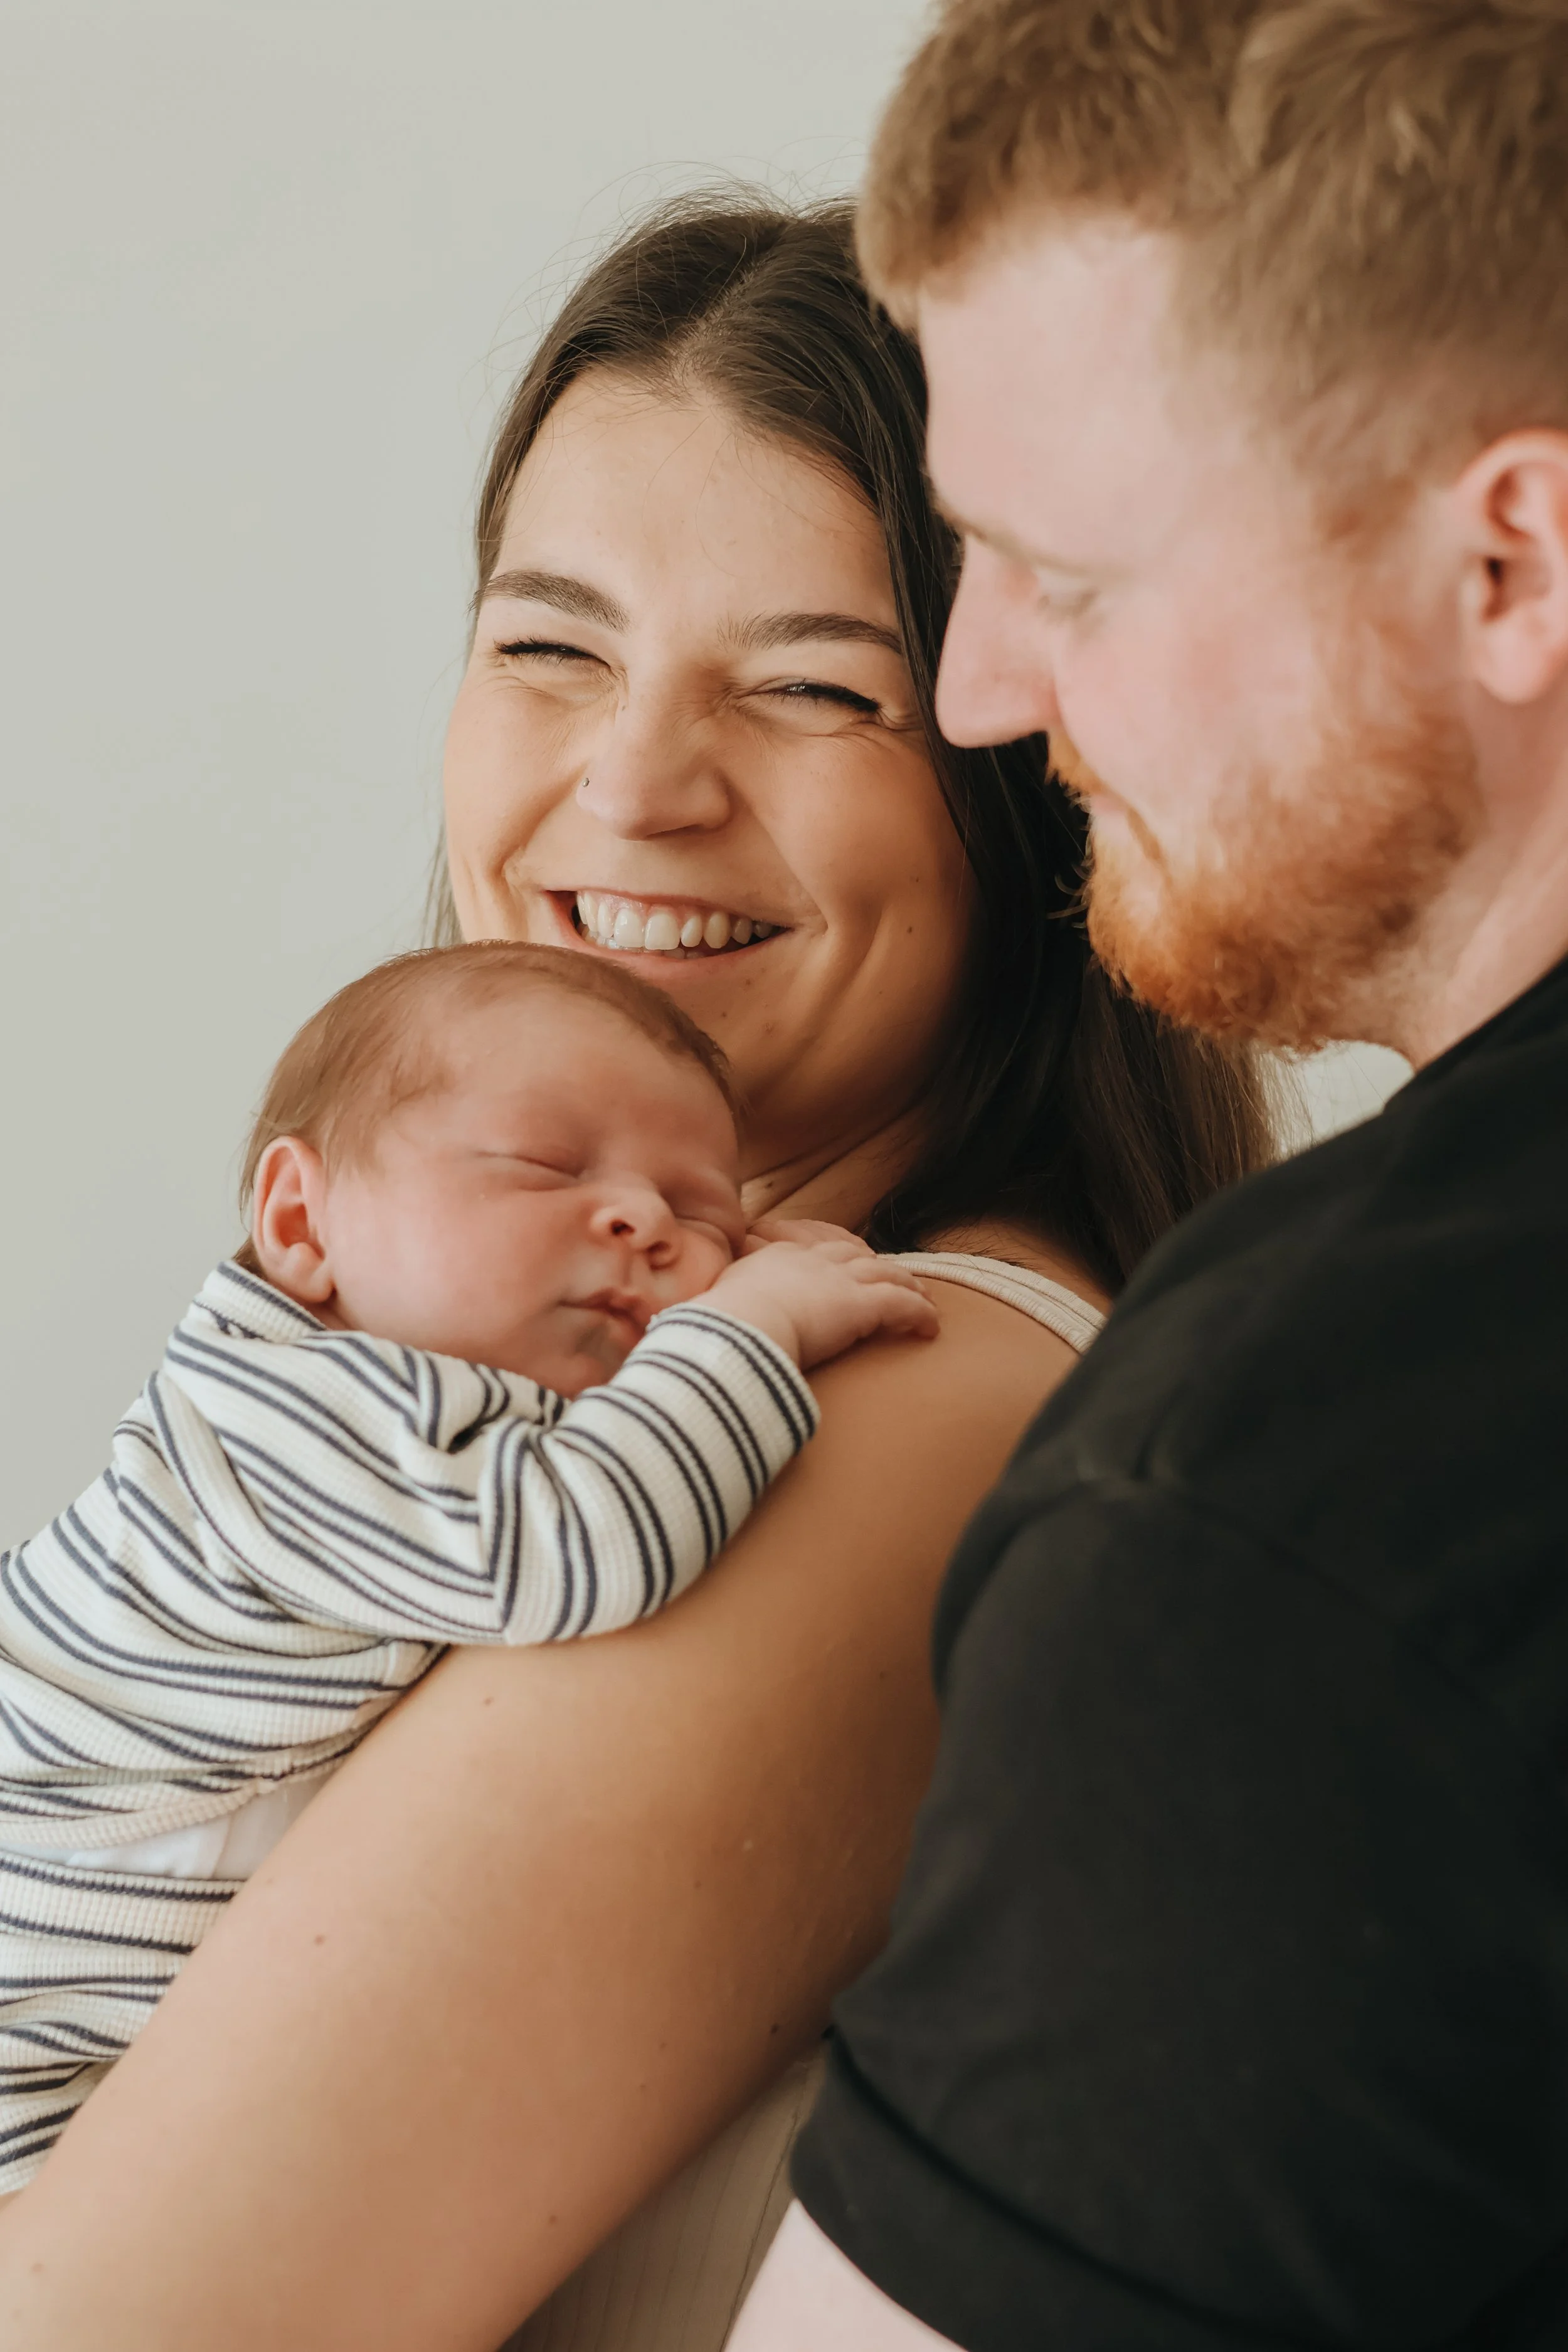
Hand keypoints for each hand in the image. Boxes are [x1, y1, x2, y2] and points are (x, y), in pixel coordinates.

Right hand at [703, 1219, 938, 1370]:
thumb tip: (696, 1327)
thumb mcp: (715, 1309)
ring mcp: (839, 1280)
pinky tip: (931, 1328)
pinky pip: (902, 1305)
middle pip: (856, 1256)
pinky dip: (921, 1315)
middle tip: (898, 1279)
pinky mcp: (861, 1305)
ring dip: (908, 1288)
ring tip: (924, 1302)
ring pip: (887, 1276)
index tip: (849, 1268)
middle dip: (878, 1267)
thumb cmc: (717, 1329)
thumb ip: (720, 1310)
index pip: (815, 1251)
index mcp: (776, 1260)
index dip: (839, 1259)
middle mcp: (812, 1262)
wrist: (735, 1331)